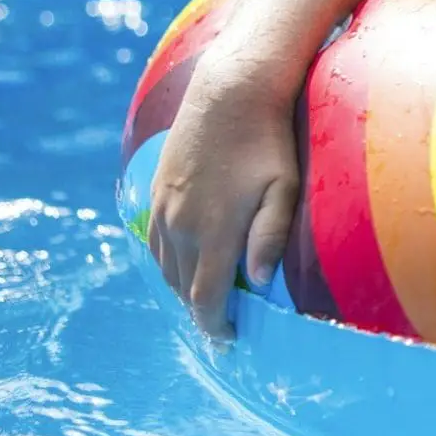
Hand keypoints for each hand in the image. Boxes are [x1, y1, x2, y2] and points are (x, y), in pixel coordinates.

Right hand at [147, 60, 300, 338]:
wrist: (230, 93)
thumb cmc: (268, 143)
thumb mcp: (283, 190)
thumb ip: (270, 237)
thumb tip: (256, 284)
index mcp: (212, 231)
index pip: (206, 298)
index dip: (215, 326)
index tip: (227, 342)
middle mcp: (180, 225)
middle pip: (182, 287)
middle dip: (199, 312)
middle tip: (220, 327)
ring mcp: (163, 207)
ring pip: (164, 267)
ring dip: (181, 288)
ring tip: (204, 302)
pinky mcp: (156, 190)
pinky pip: (153, 241)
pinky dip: (167, 263)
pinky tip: (184, 264)